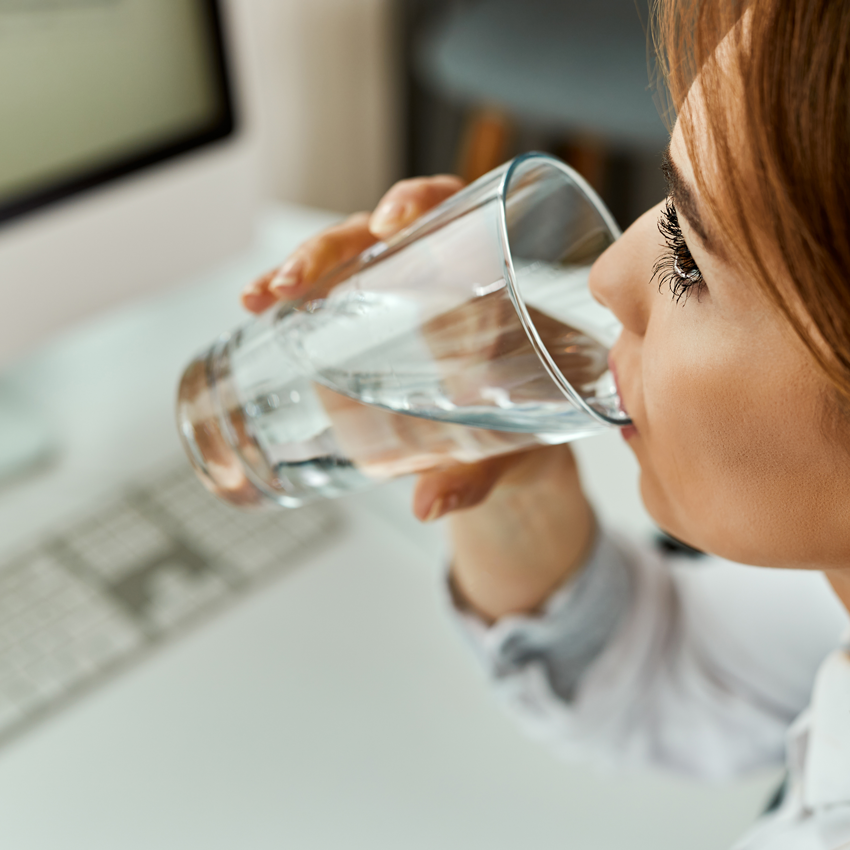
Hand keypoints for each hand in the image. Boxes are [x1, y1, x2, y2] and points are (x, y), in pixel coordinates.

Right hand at [241, 175, 594, 620]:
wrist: (520, 440)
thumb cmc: (532, 422)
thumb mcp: (510, 447)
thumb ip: (476, 474)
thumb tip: (427, 504)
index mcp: (489, 275)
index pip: (457, 211)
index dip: (421, 202)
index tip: (392, 223)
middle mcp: (439, 273)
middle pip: (380, 233)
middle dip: (329, 247)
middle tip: (294, 280)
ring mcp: (402, 294)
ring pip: (346, 259)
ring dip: (298, 269)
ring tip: (261, 297)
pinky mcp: (375, 321)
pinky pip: (334, 296)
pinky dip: (296, 301)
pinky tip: (264, 313)